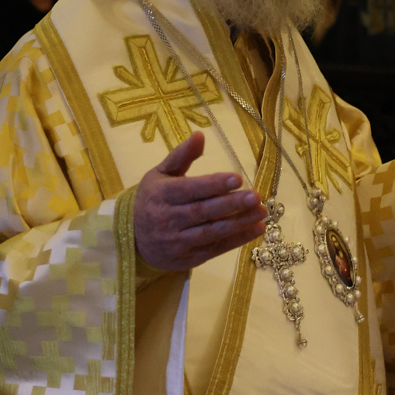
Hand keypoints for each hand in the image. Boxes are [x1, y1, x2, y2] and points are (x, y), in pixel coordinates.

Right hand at [133, 132, 266, 271]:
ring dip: (239, 223)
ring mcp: (177, 242)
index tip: (237, 178)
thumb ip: (181, 156)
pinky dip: (237, 240)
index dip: (214, 184)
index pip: (190, 189)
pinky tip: (256, 229)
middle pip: (203, 212)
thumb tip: (200, 135)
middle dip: (231, 204)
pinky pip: (215, 249)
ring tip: (261, 212)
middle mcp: (168, 219)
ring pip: (211, 232)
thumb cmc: (152, 200)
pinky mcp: (187, 258)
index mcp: (161, 195)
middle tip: (256, 196)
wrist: (132, 238)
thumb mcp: (160, 174)